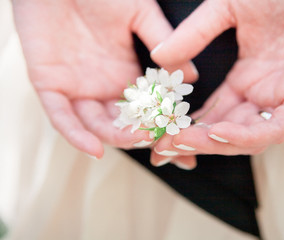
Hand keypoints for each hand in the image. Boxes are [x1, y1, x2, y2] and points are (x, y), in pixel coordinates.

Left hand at [12, 0, 197, 157]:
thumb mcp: (139, 12)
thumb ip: (162, 40)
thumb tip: (191, 74)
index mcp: (126, 72)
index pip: (147, 105)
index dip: (164, 121)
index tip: (183, 134)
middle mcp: (103, 86)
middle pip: (124, 122)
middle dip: (144, 135)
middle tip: (162, 142)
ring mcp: (77, 88)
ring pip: (96, 125)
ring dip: (118, 137)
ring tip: (139, 139)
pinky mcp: (50, 86)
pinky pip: (62, 118)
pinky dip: (77, 136)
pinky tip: (96, 149)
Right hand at [150, 0, 283, 167]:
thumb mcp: (226, 9)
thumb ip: (194, 34)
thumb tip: (160, 55)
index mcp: (245, 79)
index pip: (212, 114)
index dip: (186, 125)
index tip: (160, 132)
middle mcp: (261, 94)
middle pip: (225, 132)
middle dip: (193, 141)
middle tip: (162, 146)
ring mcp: (281, 98)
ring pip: (247, 137)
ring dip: (212, 144)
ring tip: (181, 139)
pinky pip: (273, 129)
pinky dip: (245, 136)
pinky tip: (217, 132)